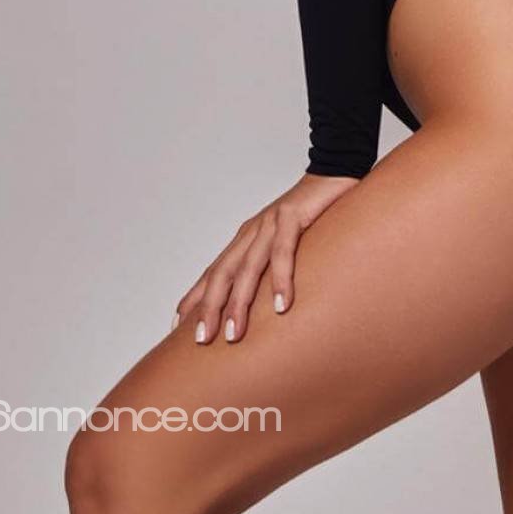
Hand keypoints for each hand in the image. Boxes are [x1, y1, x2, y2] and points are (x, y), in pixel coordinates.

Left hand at [172, 173, 358, 343]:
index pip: (214, 272)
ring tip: (233, 333)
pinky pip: (283, 250)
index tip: (177, 328)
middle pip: (223, 273)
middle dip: (210, 307)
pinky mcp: (292, 215)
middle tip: (203, 341)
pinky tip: (281, 305)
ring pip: (248, 266)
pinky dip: (280, 278)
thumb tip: (269, 306)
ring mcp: (270, 223)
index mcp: (246, 240)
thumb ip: (273, 267)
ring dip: (239, 301)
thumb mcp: (286, 243)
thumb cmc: (311, 214)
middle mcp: (252, 232)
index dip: (196, 298)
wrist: (334, 172)